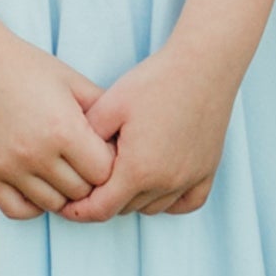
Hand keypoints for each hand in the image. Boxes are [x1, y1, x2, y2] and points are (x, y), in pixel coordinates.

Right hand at [0, 35, 115, 220]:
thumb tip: (127, 140)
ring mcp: (10, 168)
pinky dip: (34, 205)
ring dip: (65, 193)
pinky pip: (18, 210)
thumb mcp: (74, 82)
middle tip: (88, 163)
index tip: (106, 151)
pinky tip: (41, 184)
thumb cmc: (28, 67)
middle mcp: (37, 154)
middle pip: (82, 192)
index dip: (111, 164)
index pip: (105, 173)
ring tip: (67, 171)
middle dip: (91, 180)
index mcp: (64, 130)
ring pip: (54, 205)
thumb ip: (104, 111)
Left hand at [66, 50, 235, 221]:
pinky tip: (158, 184)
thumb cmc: (156, 81)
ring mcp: (190, 177)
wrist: (204, 64)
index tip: (67, 204)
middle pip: (125, 209)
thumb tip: (72, 159)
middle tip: (91, 182)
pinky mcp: (207, 169)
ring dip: (134, 199)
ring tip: (121, 177)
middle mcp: (166, 181)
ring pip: (153, 207)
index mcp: (138, 170)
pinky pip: (187, 203)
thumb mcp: (109, 105)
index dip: (79, 211)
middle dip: (104, 200)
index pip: (101, 209)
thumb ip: (85, 138)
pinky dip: (170, 200)